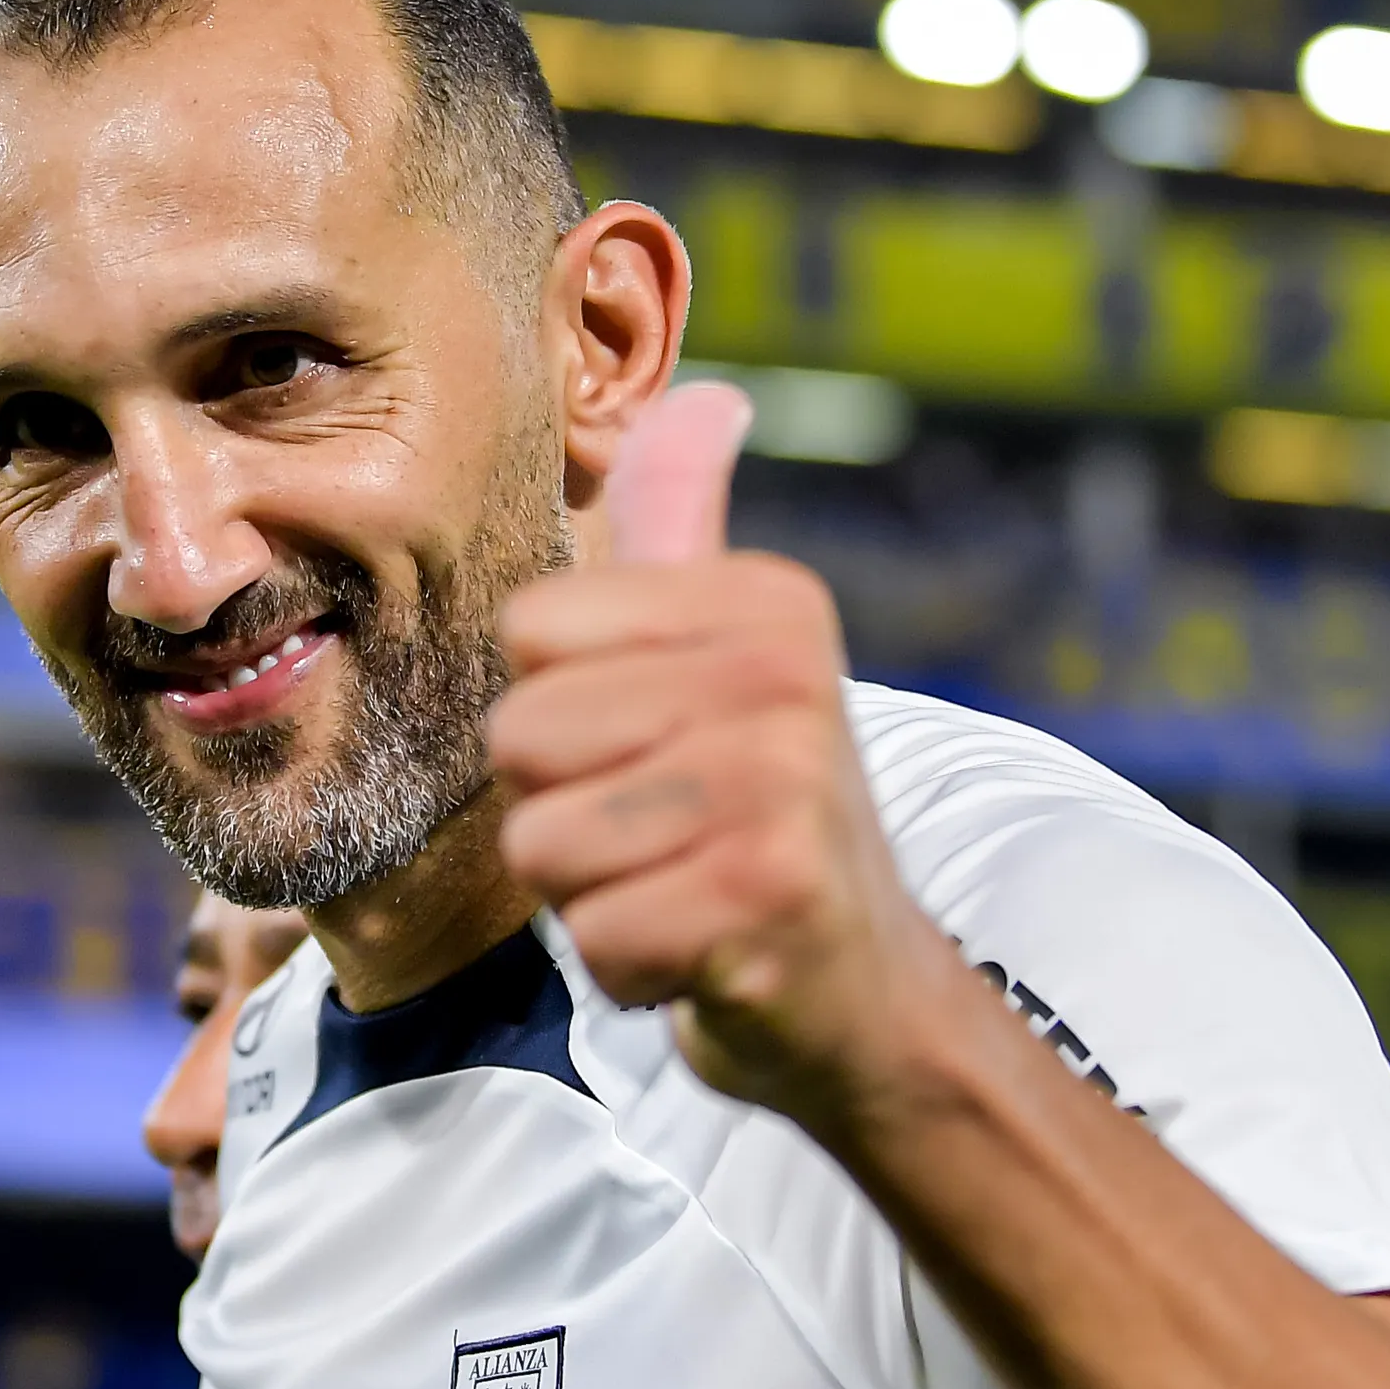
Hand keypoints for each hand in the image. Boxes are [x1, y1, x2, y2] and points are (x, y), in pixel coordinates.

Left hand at [490, 384, 957, 1133]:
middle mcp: (784, 677)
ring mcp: (781, 789)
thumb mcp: (735, 657)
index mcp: (766, 602)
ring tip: (682, 888)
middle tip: (667, 835)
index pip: (530, 632)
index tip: (655, 747)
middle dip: (564, 813)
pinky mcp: (766, 902)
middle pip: (521, 740)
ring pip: (542, 846)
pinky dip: (629, 969)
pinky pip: (591, 939)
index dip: (560, 712)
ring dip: (591, 895)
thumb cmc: (761, 818)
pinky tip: (703, 952)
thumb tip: (704, 395)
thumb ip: (689, 529)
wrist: (867, 993)